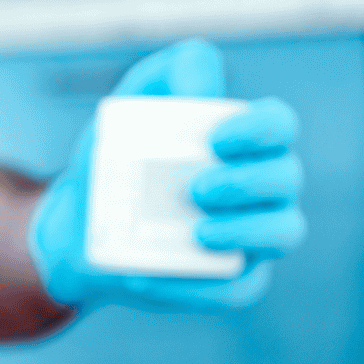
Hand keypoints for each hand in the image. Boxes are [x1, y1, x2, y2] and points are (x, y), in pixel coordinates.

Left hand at [28, 39, 306, 311]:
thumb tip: (200, 88)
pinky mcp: (227, 283)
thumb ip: (169, 72)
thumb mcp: (130, 104)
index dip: (261, 129)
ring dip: (248, 231)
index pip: (278, 127)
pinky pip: (236, 290)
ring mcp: (248, 238)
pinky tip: (153, 276)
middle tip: (196, 187)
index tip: (215, 138)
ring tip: (197, 232)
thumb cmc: (115, 161)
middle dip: (249, 182)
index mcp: (246, 144)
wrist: (78, 229)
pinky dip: (200, 287)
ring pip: (282, 233)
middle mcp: (260, 190)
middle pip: (285, 179)